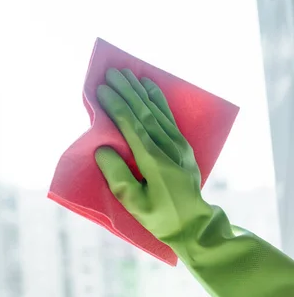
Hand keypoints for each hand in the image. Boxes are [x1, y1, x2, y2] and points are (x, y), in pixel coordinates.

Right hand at [95, 68, 211, 244]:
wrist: (194, 224)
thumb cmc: (158, 216)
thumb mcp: (133, 204)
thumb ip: (117, 176)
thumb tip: (103, 149)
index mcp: (154, 162)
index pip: (132, 126)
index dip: (117, 106)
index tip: (102, 89)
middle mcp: (168, 148)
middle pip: (144, 113)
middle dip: (126, 91)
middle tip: (111, 72)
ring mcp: (178, 145)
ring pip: (156, 111)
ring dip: (139, 90)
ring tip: (126, 72)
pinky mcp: (182, 145)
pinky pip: (168, 116)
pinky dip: (158, 99)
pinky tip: (149, 86)